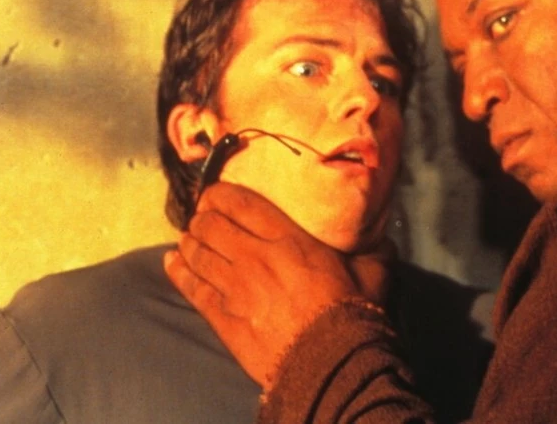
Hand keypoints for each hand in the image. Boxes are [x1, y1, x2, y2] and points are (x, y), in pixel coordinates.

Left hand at [163, 182, 394, 388]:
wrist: (331, 364)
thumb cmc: (353, 314)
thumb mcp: (372, 272)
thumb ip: (372, 250)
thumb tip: (384, 238)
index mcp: (289, 239)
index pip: (241, 204)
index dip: (221, 194)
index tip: (215, 192)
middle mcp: (255, 257)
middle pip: (212, 225)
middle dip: (202, 216)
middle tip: (203, 215)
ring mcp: (236, 288)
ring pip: (198, 253)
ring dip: (190, 241)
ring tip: (190, 236)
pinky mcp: (223, 318)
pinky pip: (192, 287)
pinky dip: (179, 271)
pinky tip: (172, 261)